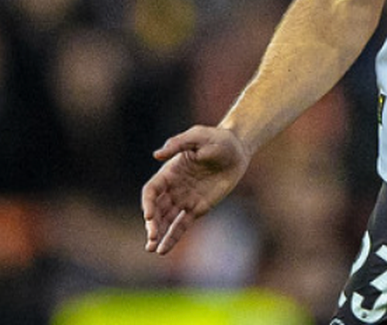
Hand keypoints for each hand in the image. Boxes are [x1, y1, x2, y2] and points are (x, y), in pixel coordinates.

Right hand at [141, 125, 250, 254]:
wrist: (237, 149)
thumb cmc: (217, 139)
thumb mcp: (198, 136)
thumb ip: (178, 144)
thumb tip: (157, 155)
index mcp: (169, 172)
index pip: (152, 191)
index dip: (148, 203)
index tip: (150, 215)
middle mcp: (173, 188)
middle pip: (157, 209)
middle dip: (152, 224)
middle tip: (152, 237)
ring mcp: (184, 199)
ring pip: (166, 220)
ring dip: (158, 234)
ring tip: (152, 248)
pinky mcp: (197, 208)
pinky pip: (182, 225)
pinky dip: (172, 237)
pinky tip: (163, 250)